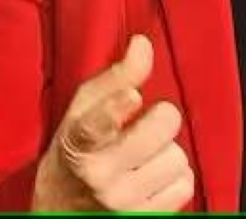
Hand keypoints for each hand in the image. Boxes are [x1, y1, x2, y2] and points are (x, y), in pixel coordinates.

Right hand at [30, 35, 194, 211]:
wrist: (59, 215)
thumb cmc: (71, 156)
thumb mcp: (78, 115)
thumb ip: (112, 78)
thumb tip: (143, 44)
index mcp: (77, 143)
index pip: (95, 127)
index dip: (116, 109)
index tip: (130, 96)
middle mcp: (99, 177)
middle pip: (162, 127)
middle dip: (160, 119)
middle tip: (144, 125)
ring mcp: (124, 204)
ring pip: (178, 156)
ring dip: (166, 153)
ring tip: (143, 158)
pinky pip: (185, 185)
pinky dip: (175, 178)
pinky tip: (152, 178)